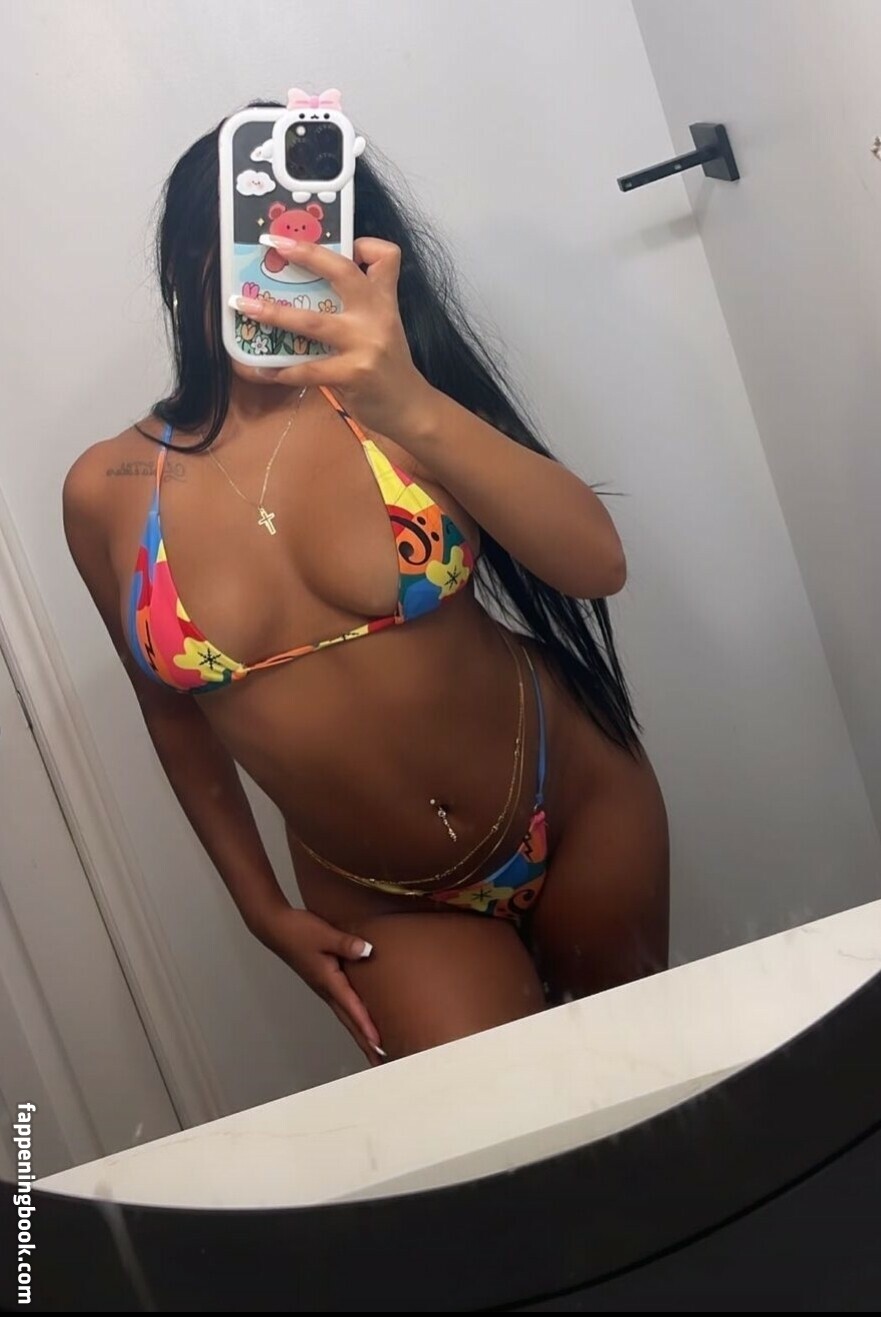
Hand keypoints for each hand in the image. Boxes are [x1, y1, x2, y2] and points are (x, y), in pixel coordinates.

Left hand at [230, 237, 435, 436]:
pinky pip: (307, 369)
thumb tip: (307, 295)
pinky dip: (279, 370)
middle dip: (305, 253)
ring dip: (274, 313)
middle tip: (272, 243)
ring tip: (245, 306)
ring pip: (313, 321)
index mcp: (384, 301)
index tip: (339, 245)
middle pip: (343, 271)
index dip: (363, 244)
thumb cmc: (388, 368)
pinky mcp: (353, 374)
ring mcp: (365, 345)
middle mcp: (376, 316)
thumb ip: (358, 310)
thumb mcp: (384, 330)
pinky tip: (260, 370)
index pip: (386, 256)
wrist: (410, 409)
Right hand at [263, 906, 384, 1065]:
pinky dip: (354, 1017)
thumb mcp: (324, 935)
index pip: (351, 1008)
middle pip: (349, 1021)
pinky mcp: (323, 981)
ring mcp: (324, 987)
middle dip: (365, 1042)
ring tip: (375, 1049)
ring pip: (346, 1016)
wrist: (275, 927)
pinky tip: (360, 1019)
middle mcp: (326, 989)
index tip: (379, 1046)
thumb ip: (346, 943)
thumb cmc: (298, 931)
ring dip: (360, 1034)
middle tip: (382, 1063)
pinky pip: (343, 1005)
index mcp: (328, 981)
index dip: (366, 1027)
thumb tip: (367, 950)